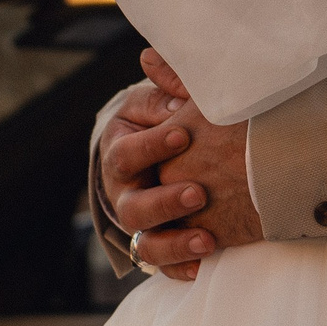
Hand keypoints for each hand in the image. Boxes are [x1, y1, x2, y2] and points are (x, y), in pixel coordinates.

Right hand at [96, 49, 262, 279]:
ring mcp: (140, 225)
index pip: (126, 154)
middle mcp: (124, 193)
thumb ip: (165, 86)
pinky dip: (182, 267)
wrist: (169, 155)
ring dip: (174, 243)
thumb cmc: (166, 120)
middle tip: (199, 193)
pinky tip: (204, 264)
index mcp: (120, 153)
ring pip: (145, 245)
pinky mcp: (159, 246)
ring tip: (206, 239)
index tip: (184, 134)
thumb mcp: (162, 101)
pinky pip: (165, 267)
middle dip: (164, 202)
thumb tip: (152, 57)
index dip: (152, 146)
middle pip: (132, 208)